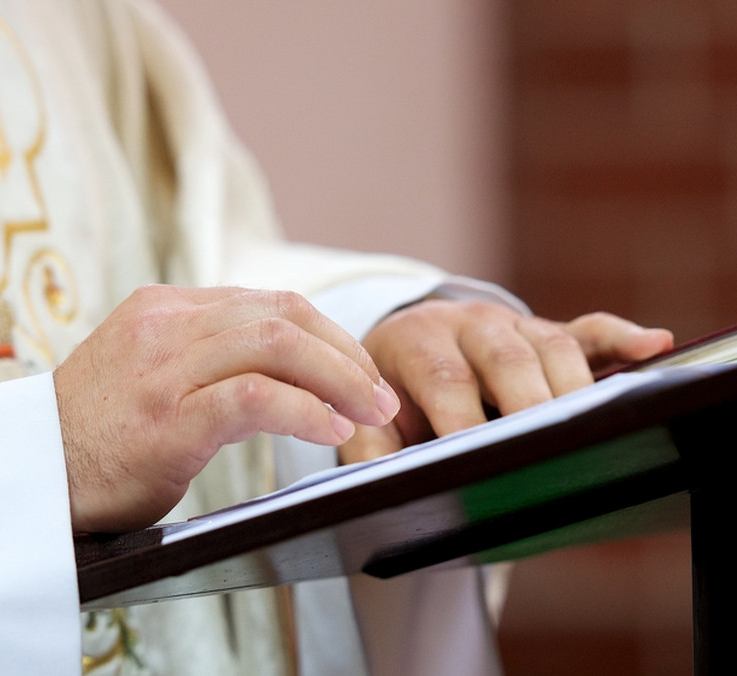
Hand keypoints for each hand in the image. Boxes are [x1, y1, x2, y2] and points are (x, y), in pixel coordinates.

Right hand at [54, 285, 400, 531]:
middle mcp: (164, 325)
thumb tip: (278, 375)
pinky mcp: (167, 419)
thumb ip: (200, 358)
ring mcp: (164, 369)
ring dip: (340, 378)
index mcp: (161, 309)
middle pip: (282, 314)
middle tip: (379, 393)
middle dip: (345, 353)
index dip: (326, 334)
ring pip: (276, 344)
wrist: (28, 474)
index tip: (357, 370)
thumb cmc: (91, 436)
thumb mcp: (143, 372)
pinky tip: (330, 430)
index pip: (267, 302)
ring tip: (371, 412)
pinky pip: (254, 397)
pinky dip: (304, 410)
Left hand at [338, 299, 673, 463]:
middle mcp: (468, 324)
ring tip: (593, 432)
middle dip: (529, 403)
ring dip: (575, 387)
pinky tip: (652, 346)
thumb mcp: (365, 415)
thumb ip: (367, 446)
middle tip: (546, 450)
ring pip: (552, 345)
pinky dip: (621, 338)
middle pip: (507, 358)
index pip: (445, 378)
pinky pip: (589, 329)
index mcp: (417, 341)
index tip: (475, 458)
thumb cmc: (389, 391)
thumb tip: (380, 481)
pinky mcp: (548, 330)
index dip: (462, 418)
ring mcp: (513, 324)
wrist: (401, 345)